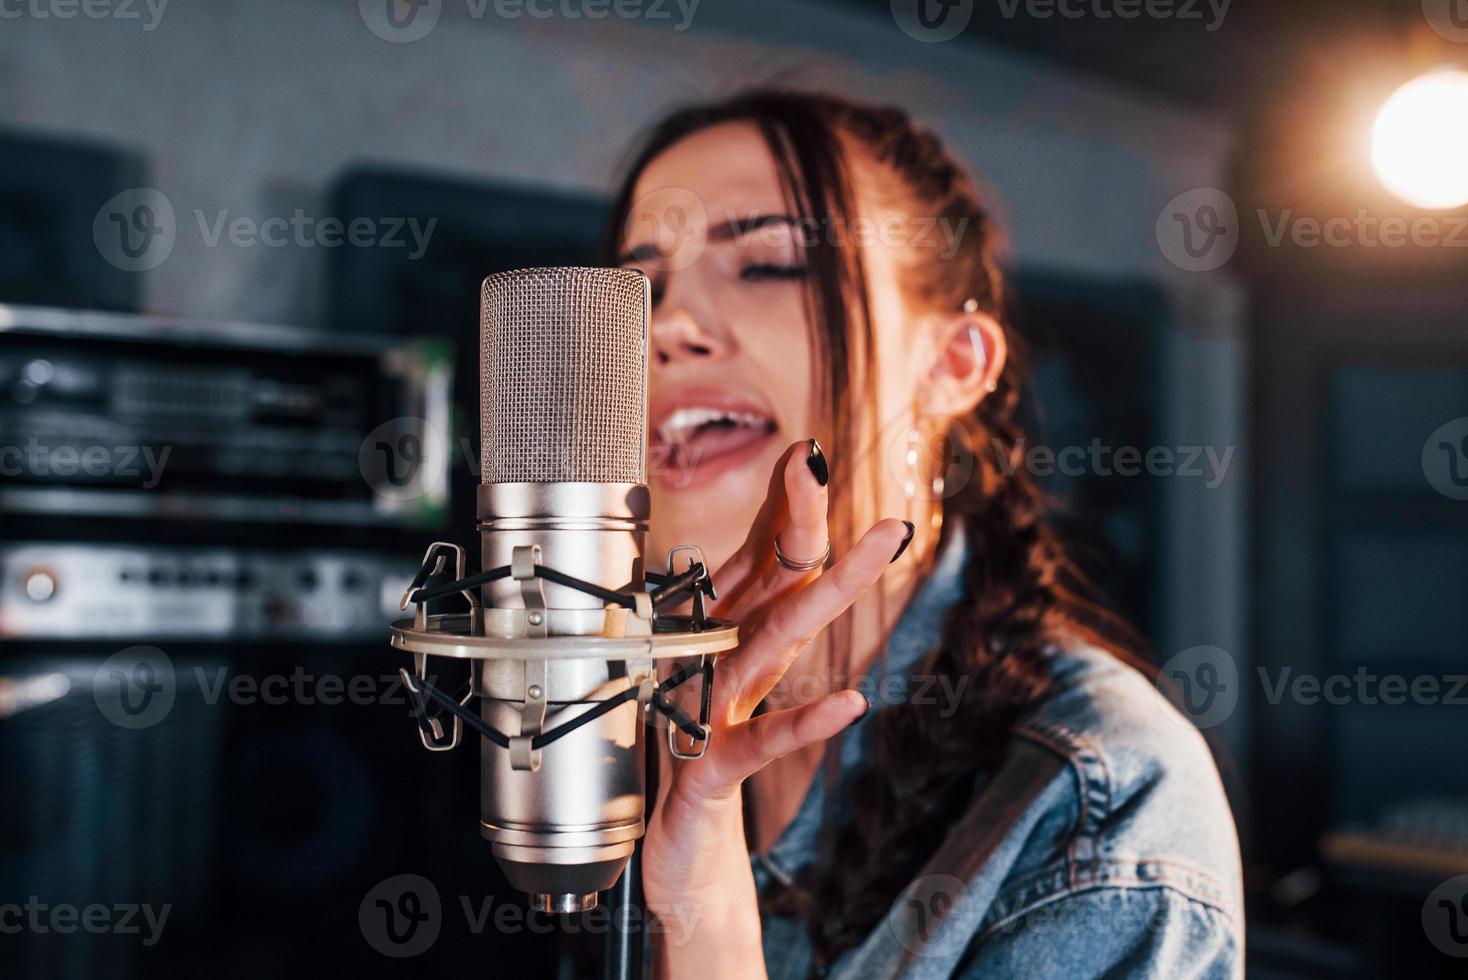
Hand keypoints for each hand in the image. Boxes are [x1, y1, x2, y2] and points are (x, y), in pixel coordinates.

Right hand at [642, 440, 909, 976]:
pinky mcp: (709, 769)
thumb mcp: (742, 675)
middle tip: (820, 464)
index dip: (789, 506)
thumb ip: (763, 613)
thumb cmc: (707, 749)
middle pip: (770, 583)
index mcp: (728, 636)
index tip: (808, 452)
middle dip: (799, 520)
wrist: (680, 851)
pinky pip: (761, 744)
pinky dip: (804, 724)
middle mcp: (717, 661)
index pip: (766, 559)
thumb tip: (792, 546)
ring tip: (873, 555)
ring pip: (768, 644)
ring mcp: (709, 711)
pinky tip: (853, 705)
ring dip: (820, 597)